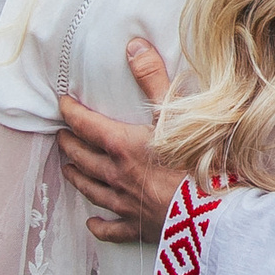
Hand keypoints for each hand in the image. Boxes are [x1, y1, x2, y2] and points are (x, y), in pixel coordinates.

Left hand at [56, 38, 185, 243]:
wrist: (212, 213)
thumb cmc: (196, 161)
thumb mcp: (175, 113)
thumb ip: (152, 78)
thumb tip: (133, 47)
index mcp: (121, 146)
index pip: (86, 125)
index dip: (71, 113)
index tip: (62, 104)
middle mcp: (116, 175)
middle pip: (82, 157)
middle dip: (69, 143)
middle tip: (61, 135)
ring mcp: (124, 204)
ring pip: (90, 189)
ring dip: (77, 176)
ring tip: (68, 168)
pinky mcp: (137, 227)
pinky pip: (110, 228)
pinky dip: (99, 225)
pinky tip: (92, 223)